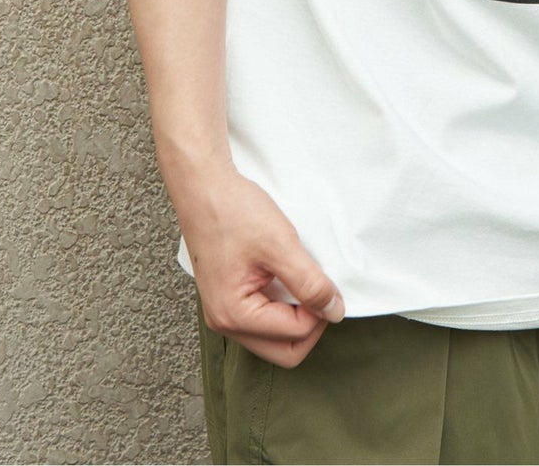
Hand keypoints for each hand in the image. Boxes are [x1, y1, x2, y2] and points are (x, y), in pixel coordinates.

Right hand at [171, 160, 345, 366]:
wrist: (204, 187)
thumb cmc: (233, 212)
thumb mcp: (280, 245)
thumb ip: (309, 283)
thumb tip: (334, 311)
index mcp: (233, 315)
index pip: (294, 336)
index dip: (320, 311)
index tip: (328, 282)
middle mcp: (224, 322)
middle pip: (283, 350)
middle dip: (309, 325)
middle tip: (321, 290)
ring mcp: (223, 312)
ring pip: (273, 337)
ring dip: (296, 316)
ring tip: (303, 280)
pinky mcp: (228, 298)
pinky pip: (263, 318)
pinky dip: (282, 305)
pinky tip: (288, 278)